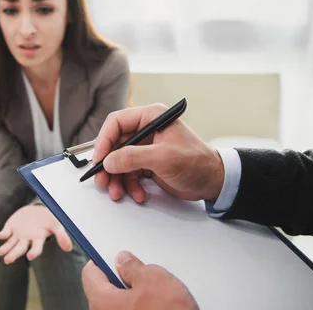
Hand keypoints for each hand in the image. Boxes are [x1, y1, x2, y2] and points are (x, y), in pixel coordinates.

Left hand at [0, 204, 71, 263]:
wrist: (37, 209)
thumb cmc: (48, 219)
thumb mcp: (56, 225)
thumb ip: (62, 236)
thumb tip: (69, 248)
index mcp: (38, 239)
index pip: (36, 248)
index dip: (34, 252)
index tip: (30, 256)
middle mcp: (27, 239)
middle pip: (20, 249)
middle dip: (14, 254)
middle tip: (8, 260)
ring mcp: (17, 234)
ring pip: (10, 244)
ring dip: (5, 248)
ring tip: (1, 253)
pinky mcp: (10, 227)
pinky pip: (5, 233)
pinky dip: (3, 235)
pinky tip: (1, 236)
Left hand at [82, 251, 198, 309]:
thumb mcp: (153, 277)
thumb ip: (133, 266)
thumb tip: (124, 262)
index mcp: (101, 302)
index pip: (90, 274)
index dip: (102, 261)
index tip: (112, 256)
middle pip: (105, 291)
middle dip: (122, 280)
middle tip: (141, 274)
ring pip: (120, 305)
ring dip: (134, 296)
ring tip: (155, 293)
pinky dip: (141, 308)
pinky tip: (158, 306)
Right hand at [92, 103, 223, 202]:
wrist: (213, 182)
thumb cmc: (197, 163)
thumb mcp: (163, 158)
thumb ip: (133, 158)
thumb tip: (109, 161)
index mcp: (151, 117)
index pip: (117, 122)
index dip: (104, 140)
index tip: (99, 159)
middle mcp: (147, 130)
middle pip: (115, 144)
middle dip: (108, 165)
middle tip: (102, 181)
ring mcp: (146, 147)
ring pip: (119, 161)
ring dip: (117, 179)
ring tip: (118, 193)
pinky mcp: (148, 163)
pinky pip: (129, 173)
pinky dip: (129, 185)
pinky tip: (138, 194)